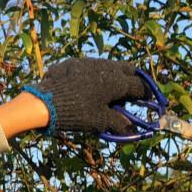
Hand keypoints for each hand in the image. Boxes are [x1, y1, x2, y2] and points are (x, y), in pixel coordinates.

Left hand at [23, 57, 151, 135]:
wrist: (44, 102)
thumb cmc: (77, 113)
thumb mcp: (99, 121)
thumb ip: (118, 123)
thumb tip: (132, 129)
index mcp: (116, 81)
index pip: (138, 85)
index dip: (145, 94)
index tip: (147, 100)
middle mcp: (105, 67)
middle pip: (127, 69)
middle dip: (133, 79)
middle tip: (132, 92)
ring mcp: (89, 62)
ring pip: (109, 65)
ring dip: (115, 76)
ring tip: (110, 92)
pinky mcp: (74, 62)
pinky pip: (91, 67)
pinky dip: (96, 75)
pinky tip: (89, 87)